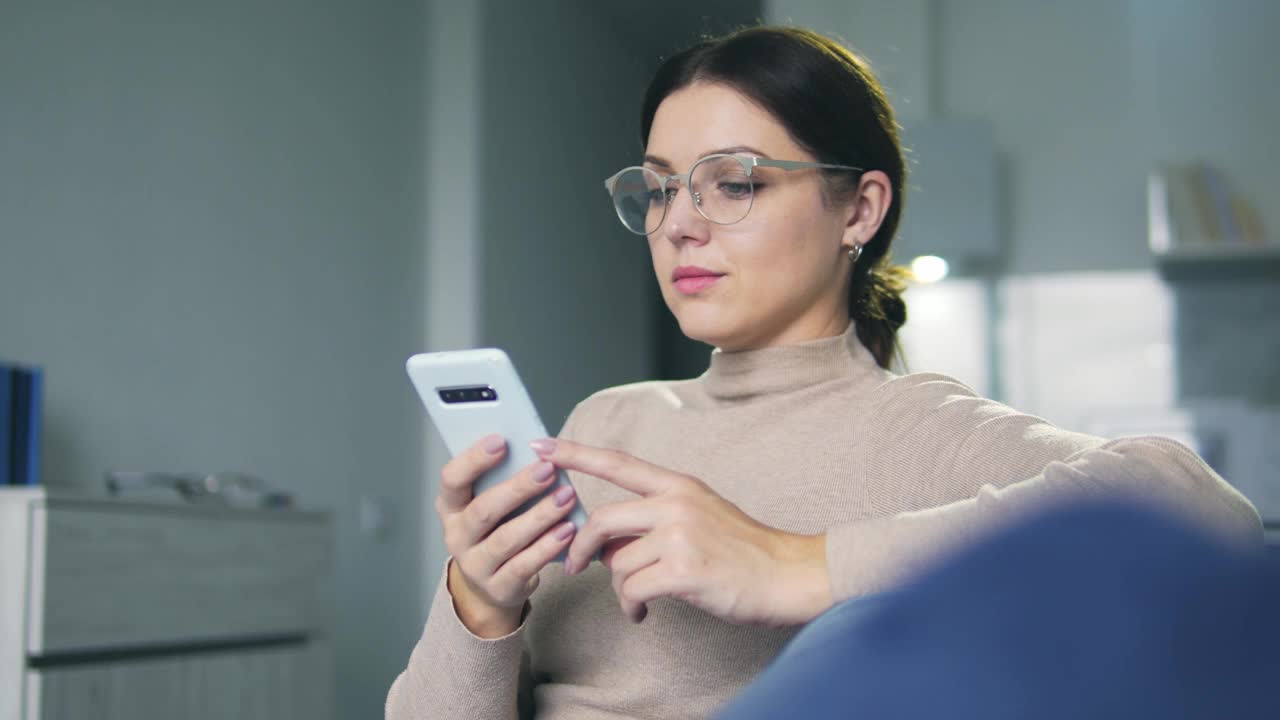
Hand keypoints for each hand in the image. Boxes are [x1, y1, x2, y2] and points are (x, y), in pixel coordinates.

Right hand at [437, 434, 579, 637]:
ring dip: (539, 516)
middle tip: (547, 469)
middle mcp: (456, 536)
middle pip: (483, 510)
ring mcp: (475, 565)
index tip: (501, 440)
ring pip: (506, 539)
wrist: (492, 585)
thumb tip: (537, 448)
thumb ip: (503, 479)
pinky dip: (548, 546)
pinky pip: (524, 565)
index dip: (474, 459)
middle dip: (517, 488)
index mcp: (450, 507)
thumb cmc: (497, 529)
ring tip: (566, 497)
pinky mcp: (498, 588)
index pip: (451, 479)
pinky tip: (568, 530)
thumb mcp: (492, 504)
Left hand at [531, 438, 831, 626]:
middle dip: (580, 548)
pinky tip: (644, 611)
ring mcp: (680, 535)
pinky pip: (632, 588)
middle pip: (603, 520)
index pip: (617, 463)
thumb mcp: (697, 518)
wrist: (786, 574)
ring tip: (637, 599)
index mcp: (678, 485)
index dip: (575, 454)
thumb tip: (607, 543)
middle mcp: (676, 503)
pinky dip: (631, 605)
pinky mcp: (684, 569)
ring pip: (617, 563)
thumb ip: (652, 521)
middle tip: (575, 567)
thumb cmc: (742, 552)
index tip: (542, 447)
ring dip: (619, 589)